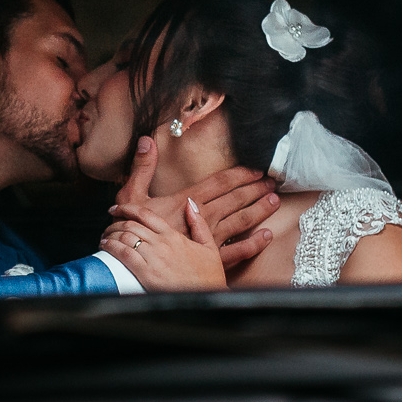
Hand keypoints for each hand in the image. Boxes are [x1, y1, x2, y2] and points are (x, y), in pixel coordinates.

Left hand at [100, 198, 228, 291]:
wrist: (207, 296)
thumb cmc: (209, 275)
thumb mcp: (209, 246)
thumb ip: (199, 224)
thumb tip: (190, 204)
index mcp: (173, 236)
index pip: (145, 214)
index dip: (126, 208)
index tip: (116, 209)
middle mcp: (162, 243)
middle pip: (131, 225)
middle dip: (114, 223)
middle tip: (107, 228)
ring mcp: (153, 257)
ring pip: (124, 236)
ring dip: (110, 234)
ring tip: (104, 238)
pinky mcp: (146, 272)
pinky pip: (123, 254)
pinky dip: (110, 247)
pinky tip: (104, 246)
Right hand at [113, 135, 276, 268]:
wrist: (128, 261)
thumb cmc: (127, 228)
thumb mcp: (130, 195)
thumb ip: (142, 167)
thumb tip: (146, 140)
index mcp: (185, 201)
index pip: (219, 182)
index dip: (240, 174)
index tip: (256, 169)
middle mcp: (201, 218)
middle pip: (235, 199)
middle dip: (255, 189)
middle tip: (272, 182)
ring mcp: (207, 239)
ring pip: (241, 221)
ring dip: (259, 210)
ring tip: (274, 201)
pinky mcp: (209, 258)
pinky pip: (237, 251)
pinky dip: (254, 243)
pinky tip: (266, 235)